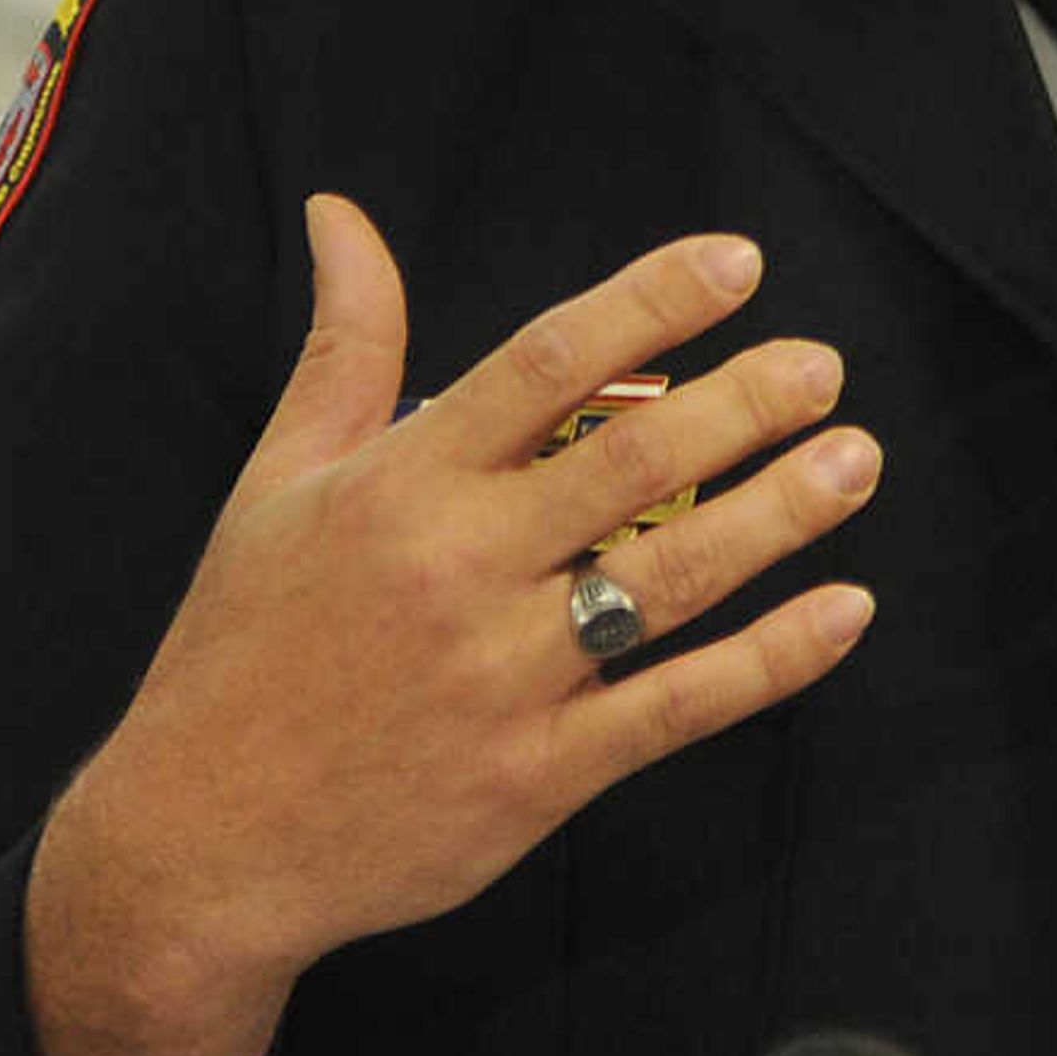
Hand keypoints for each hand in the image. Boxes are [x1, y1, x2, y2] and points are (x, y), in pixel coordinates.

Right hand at [23, 195, 879, 1055]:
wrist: (200, 840)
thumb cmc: (244, 645)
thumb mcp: (277, 478)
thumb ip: (343, 345)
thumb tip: (341, 215)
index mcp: (402, 484)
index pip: (548, 361)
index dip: (653, 300)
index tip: (737, 264)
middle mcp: (461, 568)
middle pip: (632, 461)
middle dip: (745, 403)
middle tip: (823, 366)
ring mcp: (506, 677)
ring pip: (670, 577)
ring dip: (779, 514)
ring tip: (856, 460)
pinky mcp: (539, 776)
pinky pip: (677, 706)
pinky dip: (771, 660)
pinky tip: (843, 610)